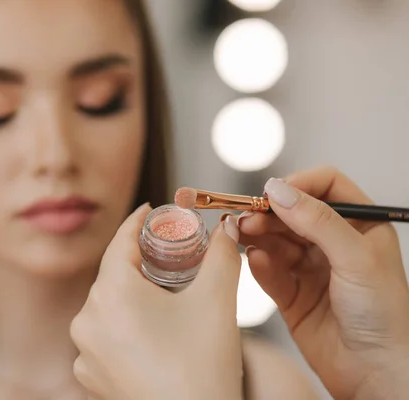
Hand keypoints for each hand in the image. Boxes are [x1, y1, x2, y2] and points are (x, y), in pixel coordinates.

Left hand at [70, 204, 243, 399]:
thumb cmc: (202, 369)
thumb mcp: (217, 301)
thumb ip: (222, 255)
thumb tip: (228, 229)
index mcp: (112, 293)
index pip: (122, 241)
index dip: (138, 222)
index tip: (151, 212)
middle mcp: (88, 319)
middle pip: (115, 274)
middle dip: (142, 261)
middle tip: (169, 255)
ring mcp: (85, 351)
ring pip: (110, 306)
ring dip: (133, 296)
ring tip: (164, 297)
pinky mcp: (90, 376)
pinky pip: (105, 336)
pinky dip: (125, 326)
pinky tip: (151, 333)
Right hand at [238, 166, 408, 398]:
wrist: (375, 373)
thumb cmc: (385, 316)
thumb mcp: (356, 257)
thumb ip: (317, 220)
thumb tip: (279, 190)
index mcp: (360, 227)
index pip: (327, 187)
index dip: (299, 185)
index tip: (274, 193)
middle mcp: (333, 244)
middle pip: (293, 213)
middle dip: (269, 213)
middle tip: (247, 216)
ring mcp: (311, 268)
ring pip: (276, 240)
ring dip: (258, 235)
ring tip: (242, 233)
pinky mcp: (291, 293)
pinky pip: (268, 270)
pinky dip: (259, 263)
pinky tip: (255, 260)